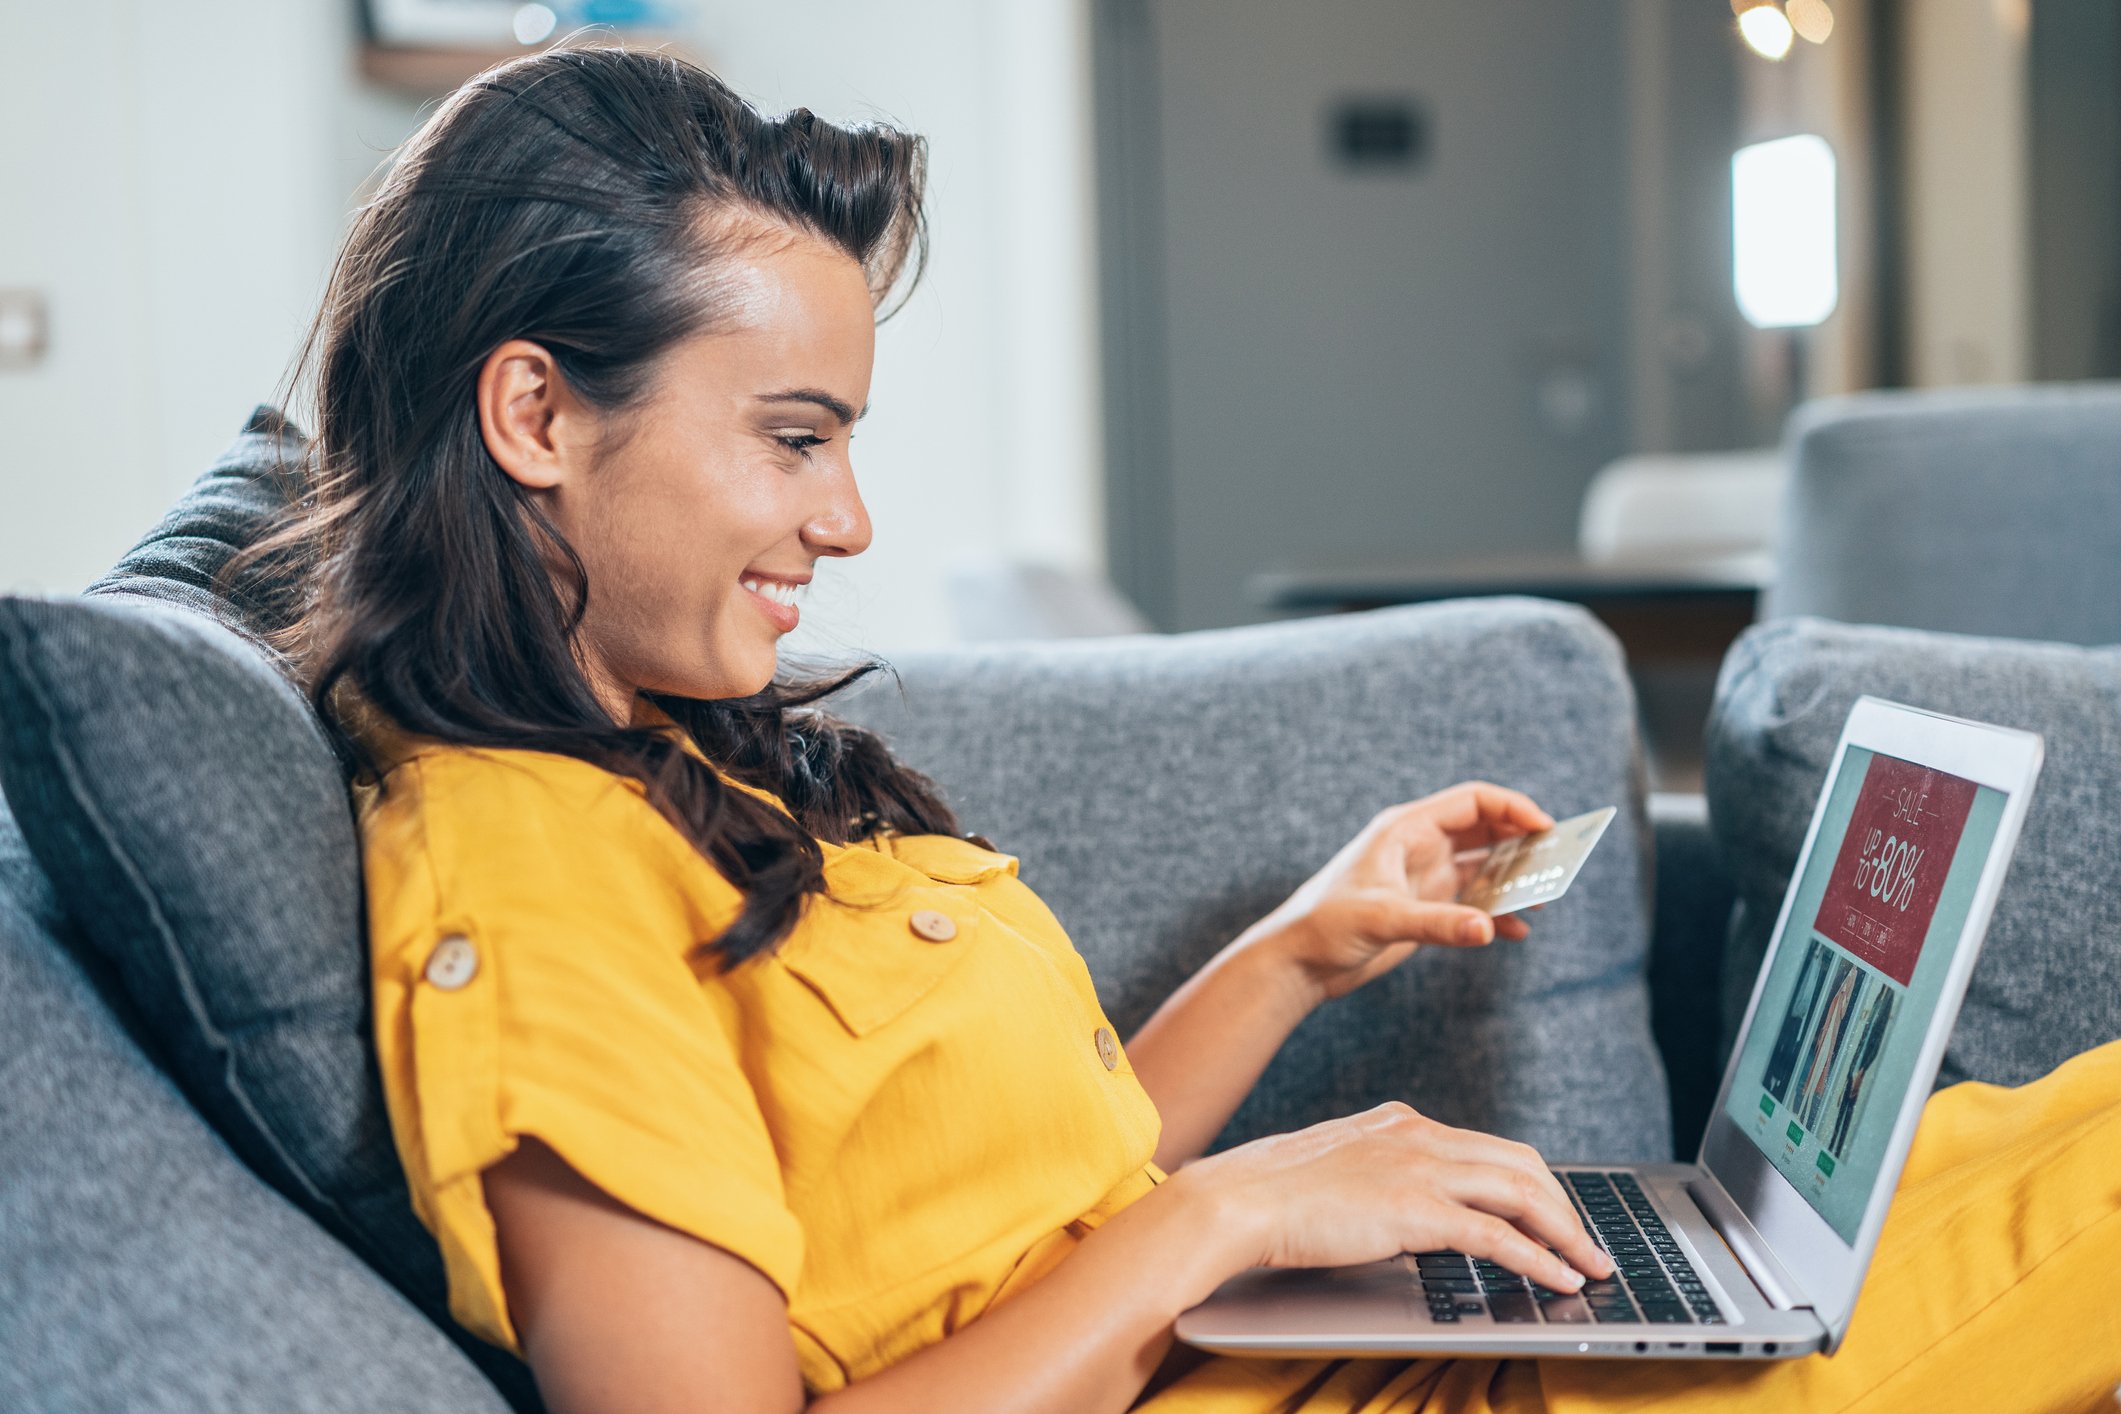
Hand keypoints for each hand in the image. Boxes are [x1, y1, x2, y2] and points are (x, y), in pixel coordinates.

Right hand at [1172, 1102, 1613, 1293]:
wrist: (1239, 1198)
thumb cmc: (1274, 1192)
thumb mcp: (1341, 1168)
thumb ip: (1380, 1175)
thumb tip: (1403, 1207)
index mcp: (1403, 1122)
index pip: (1491, 1147)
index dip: (1534, 1183)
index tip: (1554, 1214)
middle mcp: (1421, 1135)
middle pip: (1522, 1163)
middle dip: (1565, 1206)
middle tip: (1584, 1242)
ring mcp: (1421, 1169)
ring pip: (1524, 1192)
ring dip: (1567, 1233)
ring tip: (1589, 1264)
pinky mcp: (1416, 1209)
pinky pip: (1500, 1235)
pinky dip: (1541, 1258)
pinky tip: (1560, 1278)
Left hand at [1242, 782, 1554, 1006]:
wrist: (1297, 964)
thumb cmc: (1325, 926)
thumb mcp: (1382, 920)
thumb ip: (1437, 923)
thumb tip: (1489, 929)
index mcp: (1406, 830)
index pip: (1472, 802)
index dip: (1513, 808)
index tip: (1547, 828)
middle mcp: (1418, 848)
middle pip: (1485, 830)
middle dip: (1523, 843)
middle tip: (1559, 862)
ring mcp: (1423, 878)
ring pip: (1483, 866)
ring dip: (1514, 879)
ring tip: (1544, 897)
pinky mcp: (1424, 909)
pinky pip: (1473, 902)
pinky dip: (1497, 912)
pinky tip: (1516, 931)